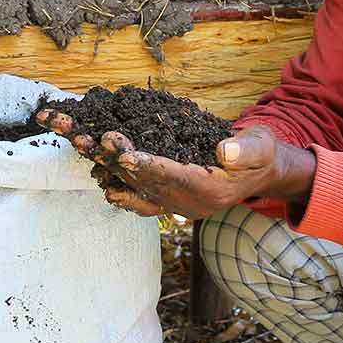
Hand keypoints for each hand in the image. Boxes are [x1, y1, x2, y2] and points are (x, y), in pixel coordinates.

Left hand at [31, 114, 314, 218]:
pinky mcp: (167, 199)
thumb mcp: (261, 147)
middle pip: (143, 182)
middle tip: (88, 138)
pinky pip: (135, 197)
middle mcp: (186, 203)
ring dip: (106, 167)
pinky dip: (115, 183)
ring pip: (133, 187)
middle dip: (114, 160)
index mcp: (209, 192)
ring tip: (80, 142)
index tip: (122, 152)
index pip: (172, 177)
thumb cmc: (260, 155)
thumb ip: (245, 150)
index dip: (146, 165)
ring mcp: (174, 205)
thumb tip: (224, 152)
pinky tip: (96, 168)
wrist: (260, 174)